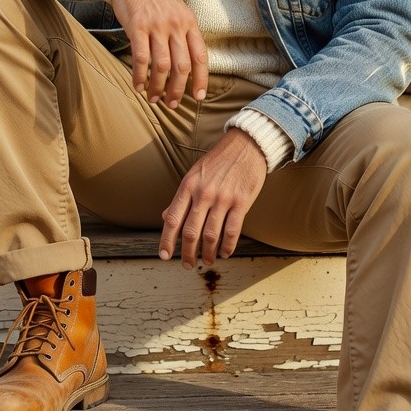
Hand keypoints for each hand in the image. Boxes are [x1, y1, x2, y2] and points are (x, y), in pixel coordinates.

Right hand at [110, 0, 208, 106]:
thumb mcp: (177, 11)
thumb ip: (183, 34)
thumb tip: (186, 63)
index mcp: (189, 23)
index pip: (200, 56)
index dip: (200, 79)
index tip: (198, 97)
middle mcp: (176, 25)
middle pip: (182, 66)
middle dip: (177, 90)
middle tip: (171, 104)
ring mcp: (156, 26)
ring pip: (162, 66)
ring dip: (158, 87)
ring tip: (154, 98)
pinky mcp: (137, 27)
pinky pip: (141, 58)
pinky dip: (139, 76)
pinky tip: (138, 86)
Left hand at [159, 129, 267, 268]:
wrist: (246, 145)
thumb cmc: (218, 161)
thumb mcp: (193, 174)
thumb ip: (181, 197)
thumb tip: (167, 217)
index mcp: (188, 186)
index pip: (173, 219)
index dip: (167, 240)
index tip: (164, 256)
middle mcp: (203, 193)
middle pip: (191, 231)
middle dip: (188, 252)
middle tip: (188, 264)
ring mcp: (223, 198)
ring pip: (211, 234)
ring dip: (208, 253)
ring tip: (207, 261)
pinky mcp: (242, 201)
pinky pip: (232, 230)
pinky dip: (227, 245)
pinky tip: (224, 252)